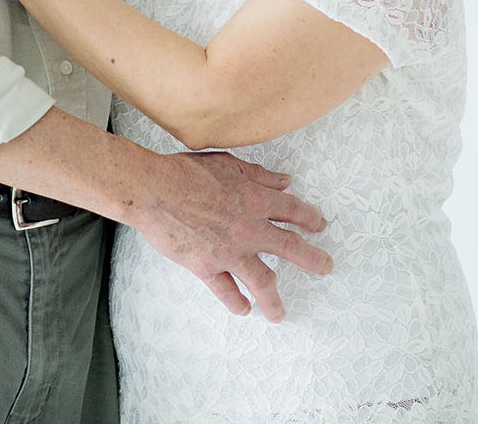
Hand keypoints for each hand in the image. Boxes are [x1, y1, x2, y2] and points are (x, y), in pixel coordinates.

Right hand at [131, 150, 332, 322]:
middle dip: (312, 260)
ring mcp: (228, 251)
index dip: (310, 218)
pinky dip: (236, 302)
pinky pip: (226, 291)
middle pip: (290, 248)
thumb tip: (285, 181)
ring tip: (281, 313)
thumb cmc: (185, 172)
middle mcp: (248, 228)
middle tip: (325, 267)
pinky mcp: (206, 267)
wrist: (153, 190)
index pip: (293, 210)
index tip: (320, 225)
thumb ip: (260, 175)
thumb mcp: (229, 164)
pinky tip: (244, 309)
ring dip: (274, 299)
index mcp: (254, 199)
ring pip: (262, 280)